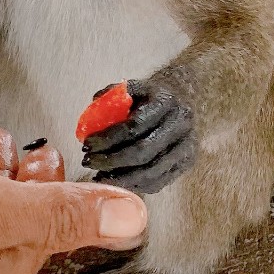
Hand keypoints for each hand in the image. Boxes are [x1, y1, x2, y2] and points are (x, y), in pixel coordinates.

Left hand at [80, 84, 196, 194]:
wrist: (180, 100)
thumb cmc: (148, 97)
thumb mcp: (131, 88)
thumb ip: (110, 98)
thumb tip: (91, 118)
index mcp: (166, 101)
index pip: (135, 126)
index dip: (108, 138)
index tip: (86, 144)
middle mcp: (181, 124)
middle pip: (143, 151)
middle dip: (111, 160)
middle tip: (88, 161)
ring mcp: (187, 145)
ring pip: (151, 171)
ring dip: (120, 178)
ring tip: (97, 176)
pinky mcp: (186, 163)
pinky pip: (157, 182)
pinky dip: (133, 185)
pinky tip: (114, 181)